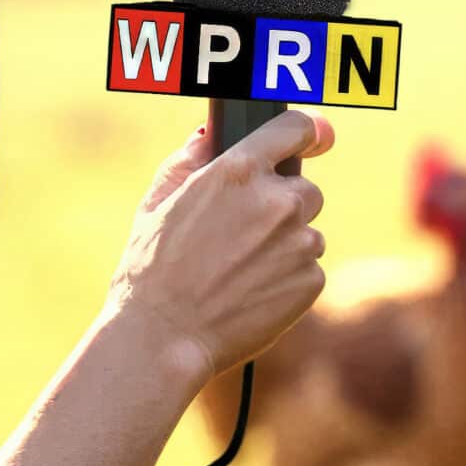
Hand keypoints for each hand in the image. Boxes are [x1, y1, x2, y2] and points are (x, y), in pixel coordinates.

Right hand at [108, 110, 333, 381]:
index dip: (307, 133)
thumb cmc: (151, 270)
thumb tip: (208, 136)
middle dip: (283, 207)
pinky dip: (289, 281)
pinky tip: (252, 294)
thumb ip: (188, 159)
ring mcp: (299, 242)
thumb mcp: (157, 202)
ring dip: (286, 247)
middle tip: (244, 239)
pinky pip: (310, 270)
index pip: (296, 128)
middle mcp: (276, 200)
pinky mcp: (311, 280)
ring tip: (240, 273)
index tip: (314, 140)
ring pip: (309, 233)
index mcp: (237, 170)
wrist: (164, 337)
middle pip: (306, 189)